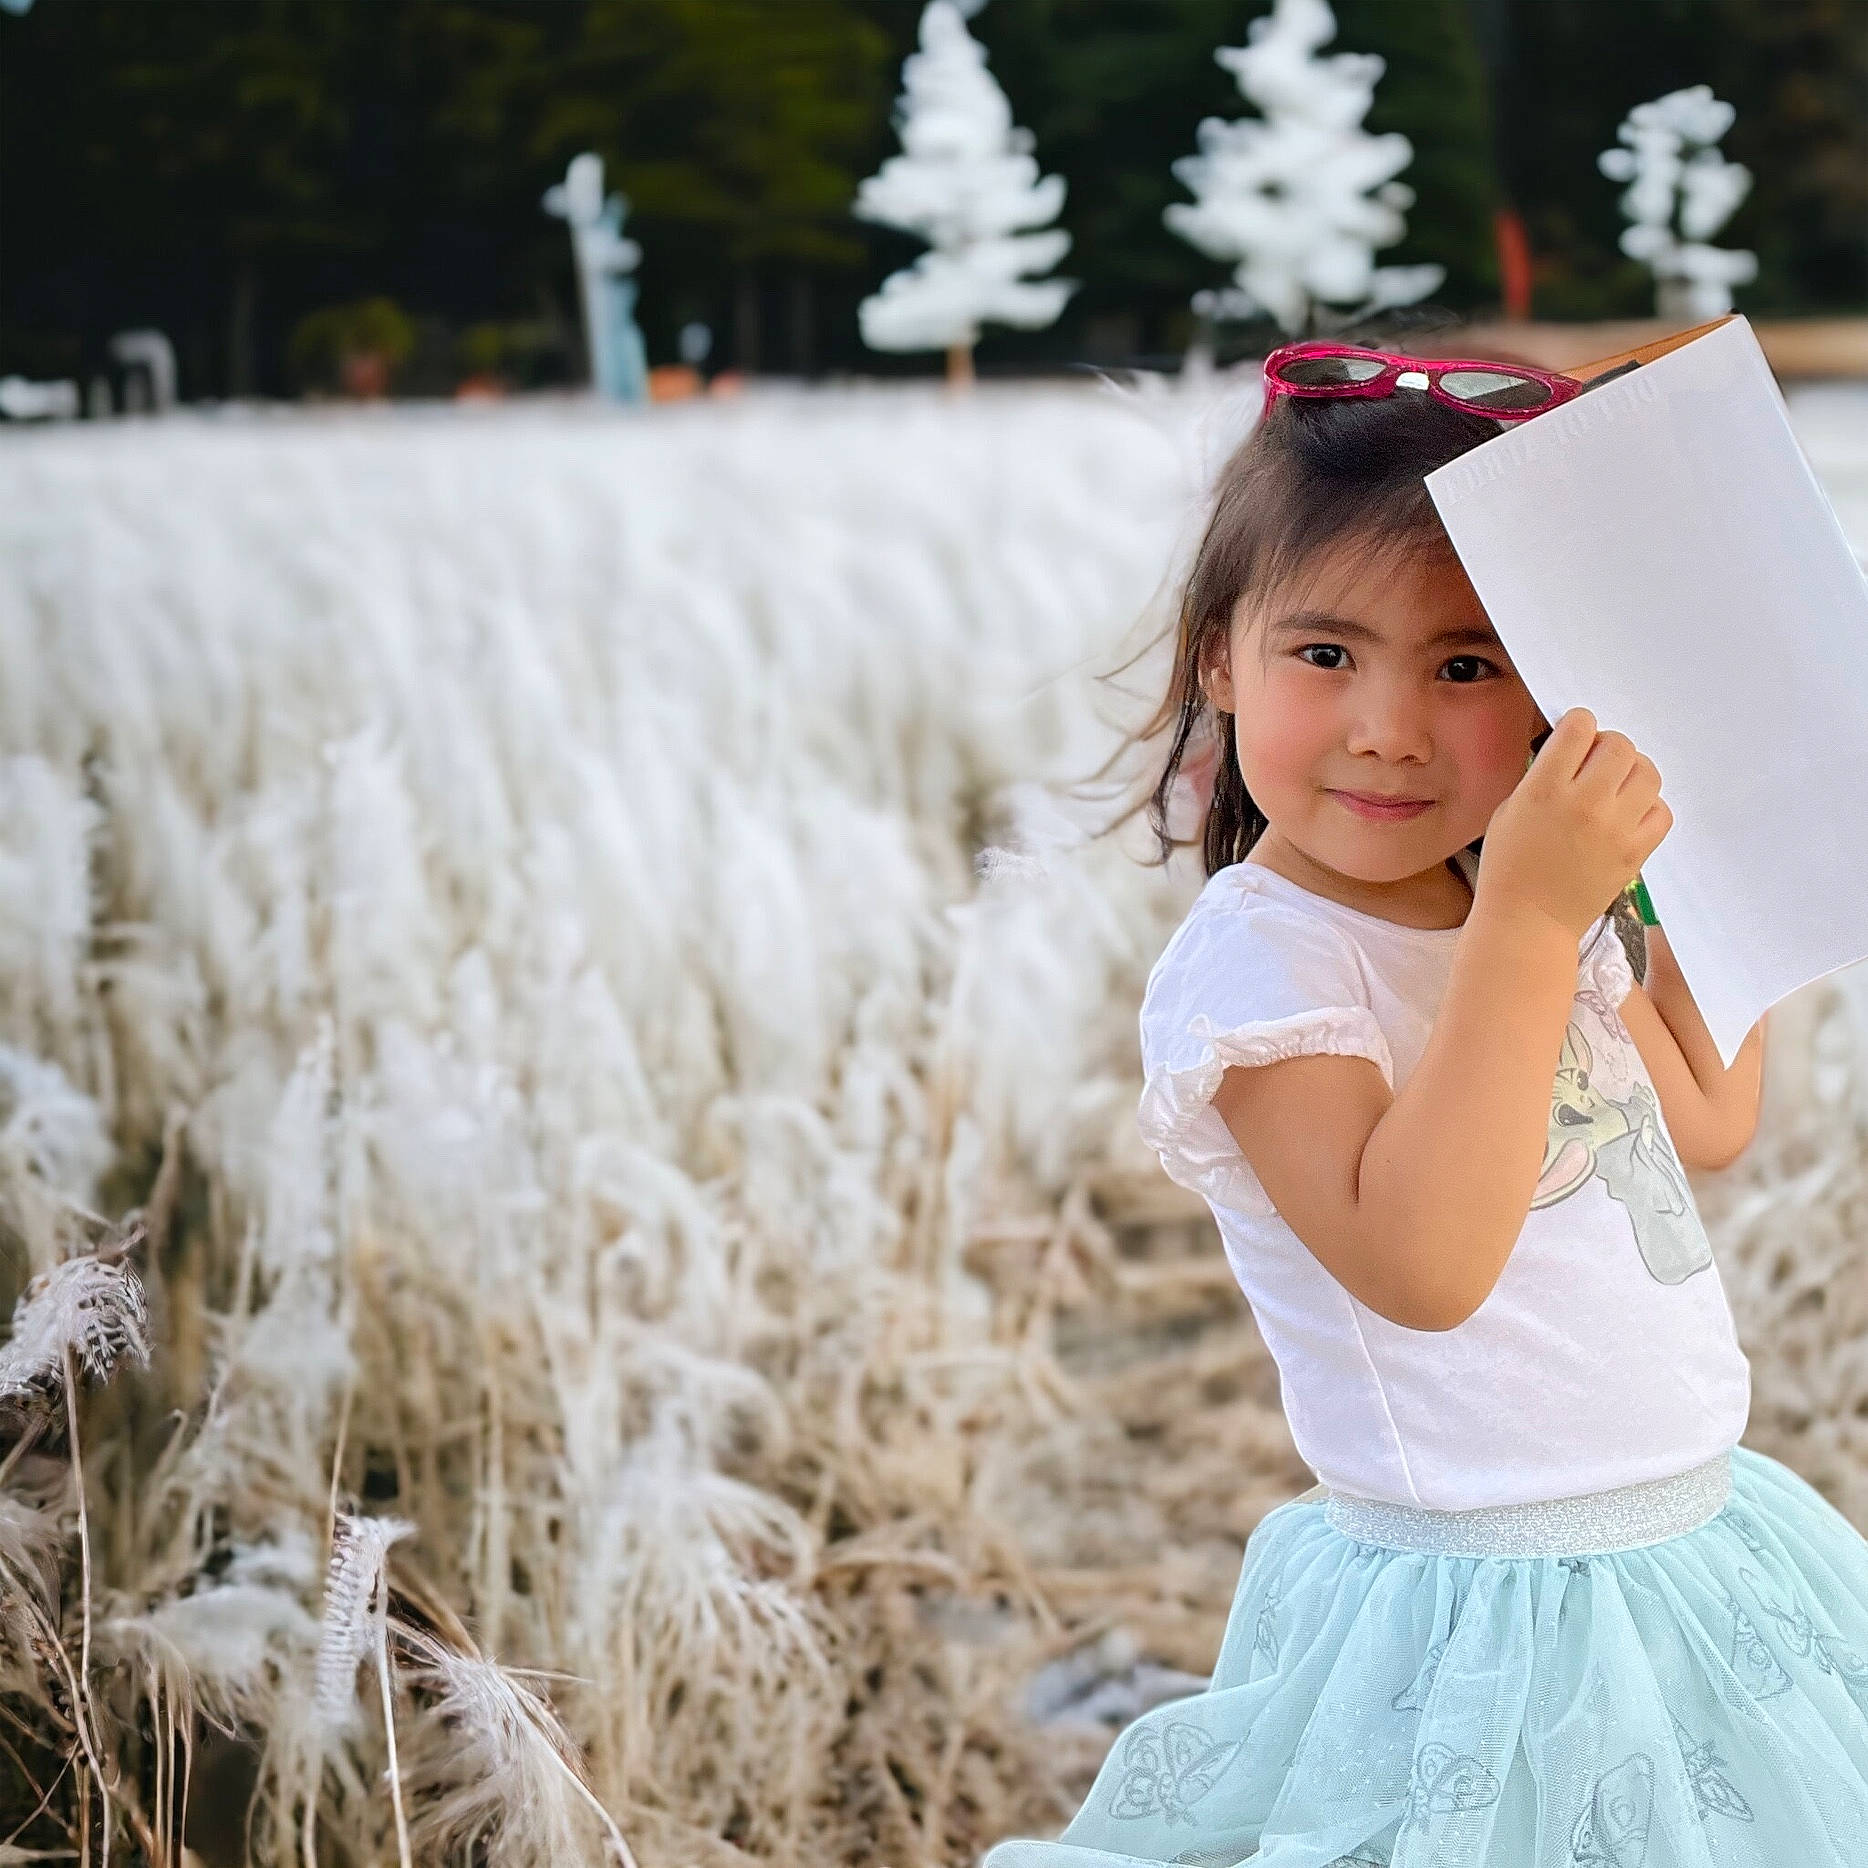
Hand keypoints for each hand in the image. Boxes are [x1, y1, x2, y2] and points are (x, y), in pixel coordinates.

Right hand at [1478, 707, 1672, 939]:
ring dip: (1632, 773)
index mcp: (1544, 789)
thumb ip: (1542, 776)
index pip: (1580, 727)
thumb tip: (1573, 751)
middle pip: (1619, 745)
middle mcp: (1584, 803)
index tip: (1574, 739)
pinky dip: (1648, 807)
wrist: (1528, 921)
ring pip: (1648, 772)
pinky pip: (1662, 811)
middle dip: (1607, 748)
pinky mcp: (1635, 852)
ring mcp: (1615, 828)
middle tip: (1595, 765)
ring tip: (1616, 788)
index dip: (1578, 727)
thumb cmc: (1510, 867)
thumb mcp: (1509, 810)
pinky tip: (1628, 816)